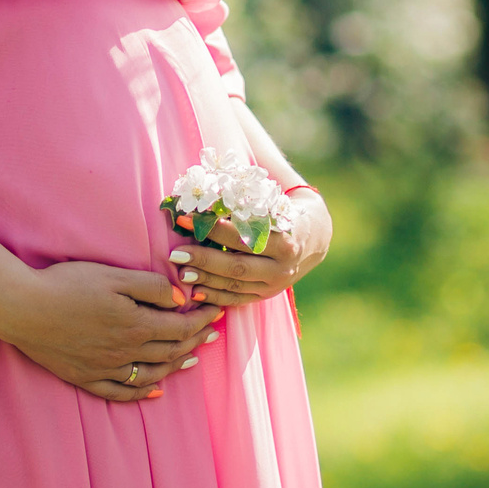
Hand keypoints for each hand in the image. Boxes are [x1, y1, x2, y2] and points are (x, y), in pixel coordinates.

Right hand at [0, 260, 224, 402]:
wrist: (22, 309)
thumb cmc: (66, 285)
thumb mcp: (112, 276)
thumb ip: (150, 286)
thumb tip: (181, 298)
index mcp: (135, 326)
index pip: (181, 327)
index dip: (202, 320)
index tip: (216, 311)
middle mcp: (125, 353)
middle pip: (170, 352)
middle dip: (195, 341)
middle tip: (211, 332)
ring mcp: (105, 369)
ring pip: (152, 374)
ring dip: (176, 366)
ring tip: (192, 358)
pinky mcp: (85, 378)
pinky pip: (121, 392)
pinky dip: (142, 393)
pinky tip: (154, 391)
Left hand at [168, 192, 331, 306]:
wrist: (312, 237)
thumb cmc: (284, 211)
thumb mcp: (273, 202)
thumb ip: (243, 196)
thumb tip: (206, 187)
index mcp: (284, 241)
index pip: (243, 238)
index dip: (212, 229)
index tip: (185, 219)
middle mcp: (281, 268)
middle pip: (237, 267)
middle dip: (203, 260)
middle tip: (176, 254)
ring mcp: (274, 285)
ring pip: (235, 286)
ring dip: (206, 280)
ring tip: (181, 273)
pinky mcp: (267, 295)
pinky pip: (238, 300)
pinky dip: (216, 298)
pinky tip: (196, 293)